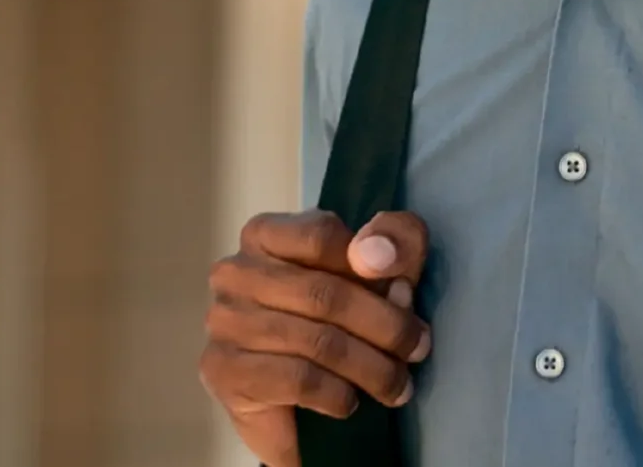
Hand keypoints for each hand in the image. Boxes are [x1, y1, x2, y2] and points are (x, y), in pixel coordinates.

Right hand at [201, 209, 432, 466]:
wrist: (295, 407)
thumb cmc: (341, 321)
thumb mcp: (383, 268)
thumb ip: (395, 241)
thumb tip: (376, 256)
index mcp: (267, 234)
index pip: (322, 235)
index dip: (374, 266)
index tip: (407, 294)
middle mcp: (235, 272)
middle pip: (324, 293)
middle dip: (385, 326)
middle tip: (417, 349)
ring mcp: (225, 322)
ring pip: (316, 341)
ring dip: (371, 368)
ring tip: (397, 385)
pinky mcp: (225, 372)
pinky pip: (297, 380)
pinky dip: (336, 394)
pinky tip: (349, 402)